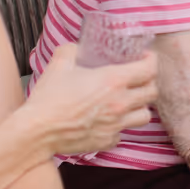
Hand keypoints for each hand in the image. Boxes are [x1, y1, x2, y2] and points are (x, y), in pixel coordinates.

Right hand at [24, 44, 156, 156]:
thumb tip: (76, 47)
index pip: (149, 69)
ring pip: (145, 116)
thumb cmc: (48, 97)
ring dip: (140, 107)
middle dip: (149, 82)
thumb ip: (70, 49)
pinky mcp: (107, 141)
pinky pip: (123, 134)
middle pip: (152, 93)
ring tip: (129, 102)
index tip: (145, 57)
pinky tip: (108, 121)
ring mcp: (116, 125)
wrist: (37, 131)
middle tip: (139, 78)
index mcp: (113, 81)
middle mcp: (120, 104)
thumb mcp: (59, 64)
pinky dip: (119, 127)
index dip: (151, 60)